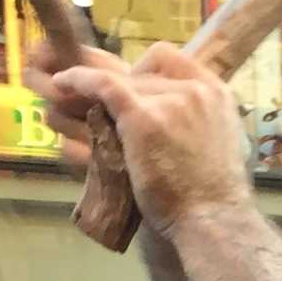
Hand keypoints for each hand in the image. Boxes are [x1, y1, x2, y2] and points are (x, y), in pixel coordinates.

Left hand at [46, 44, 247, 233]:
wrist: (213, 220)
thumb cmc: (213, 199)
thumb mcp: (218, 148)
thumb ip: (197, 126)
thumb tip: (174, 125)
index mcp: (218, 95)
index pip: (172, 60)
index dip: (147, 72)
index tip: (136, 92)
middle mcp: (197, 90)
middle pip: (145, 73)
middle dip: (125, 91)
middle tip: (106, 112)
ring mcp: (170, 101)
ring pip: (124, 83)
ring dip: (101, 94)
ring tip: (77, 103)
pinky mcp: (142, 117)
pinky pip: (103, 85)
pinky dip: (79, 80)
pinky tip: (63, 83)